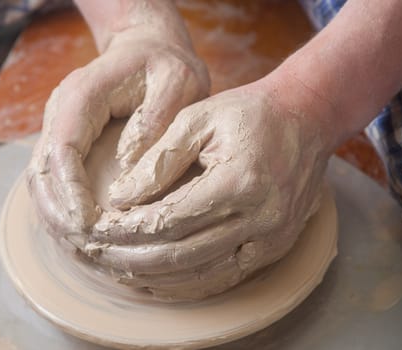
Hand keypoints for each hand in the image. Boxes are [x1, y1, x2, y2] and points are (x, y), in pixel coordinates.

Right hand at [26, 26, 209, 236]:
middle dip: (60, 214)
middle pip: (43, 172)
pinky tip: (83, 235)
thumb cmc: (167, 65)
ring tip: (83, 250)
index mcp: (83, 96)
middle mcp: (63, 113)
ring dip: (58, 218)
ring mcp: (62, 128)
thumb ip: (155, 120)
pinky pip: (56, 182)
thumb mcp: (176, 81)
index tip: (89, 225)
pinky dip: (65, 211)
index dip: (71, 192)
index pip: (63, 151)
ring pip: (43, 182)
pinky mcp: (71, 142)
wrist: (149, 48)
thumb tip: (130, 169)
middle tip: (86, 248)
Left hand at [72, 77, 336, 299]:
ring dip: (155, 276)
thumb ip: (158, 161)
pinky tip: (159, 279)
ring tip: (119, 269)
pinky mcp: (275, 247)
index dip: (127, 228)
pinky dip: (188, 283)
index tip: (96, 227)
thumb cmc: (250, 112)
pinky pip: (225, 277)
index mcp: (239, 181)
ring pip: (202, 274)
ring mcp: (272, 239)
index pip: (169, 219)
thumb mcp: (198, 120)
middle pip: (182, 255)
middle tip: (97, 253)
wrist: (305, 119)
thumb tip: (119, 198)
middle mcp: (261, 218)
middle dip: (132, 257)